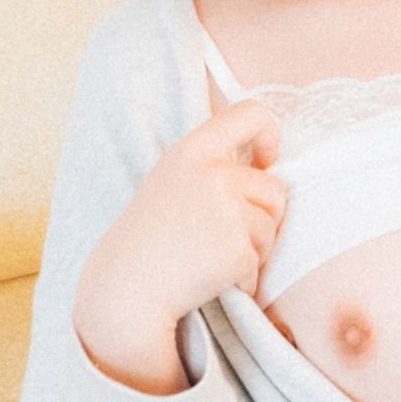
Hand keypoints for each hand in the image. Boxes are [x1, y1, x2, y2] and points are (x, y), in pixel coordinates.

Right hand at [75, 97, 288, 390]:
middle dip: (262, 216)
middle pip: (275, 189)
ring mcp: (229, 211)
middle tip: (221, 236)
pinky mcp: (238, 250)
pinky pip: (260, 263)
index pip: (251, 114)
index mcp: (195, 149)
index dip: (270, 135)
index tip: (266, 161)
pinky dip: (243, 277)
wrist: (125, 287)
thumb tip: (266, 166)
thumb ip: (212, 165)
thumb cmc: (149, 236)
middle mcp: (215, 174)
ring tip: (209, 257)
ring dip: (252, 250)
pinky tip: (209, 279)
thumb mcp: (172, 179)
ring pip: (271, 229)